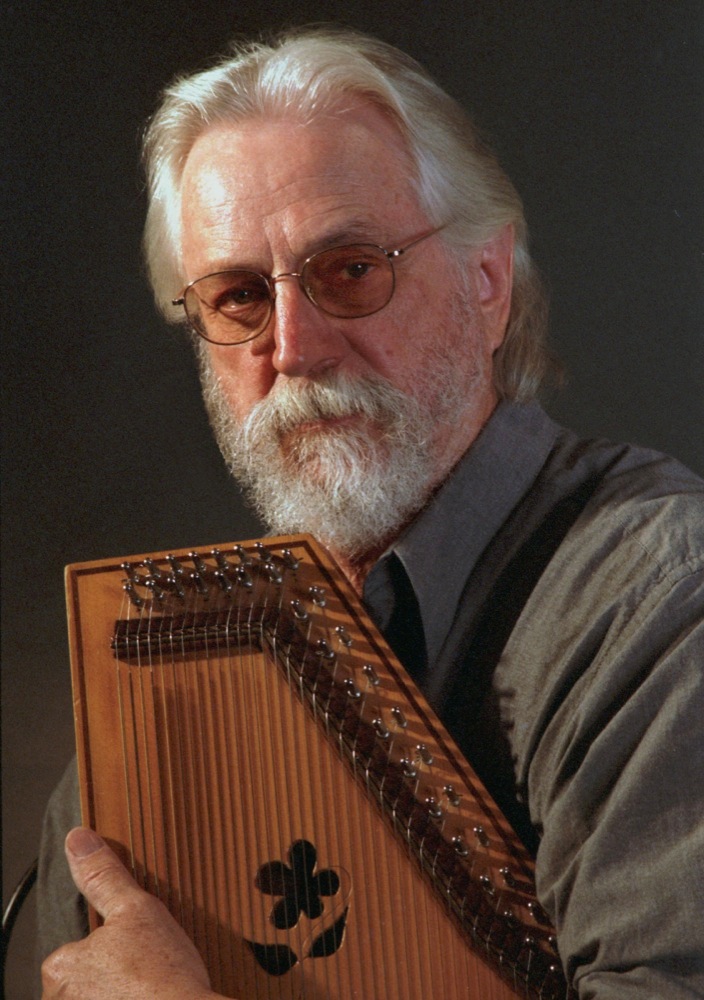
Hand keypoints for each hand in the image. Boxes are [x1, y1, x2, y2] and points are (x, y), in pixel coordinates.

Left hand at [41, 827, 219, 998]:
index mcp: (61, 967)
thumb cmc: (164, 975)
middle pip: (83, 981)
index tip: (136, 952)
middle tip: (146, 971)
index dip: (111, 947)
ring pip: (95, 999)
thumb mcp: (137, 909)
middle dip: (110, 975)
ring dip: (117, 995)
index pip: (77, 951)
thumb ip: (104, 876)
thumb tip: (79, 840)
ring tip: (150, 990)